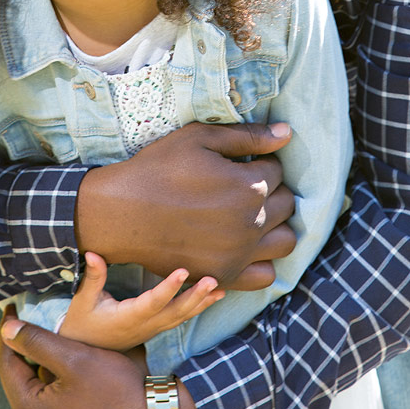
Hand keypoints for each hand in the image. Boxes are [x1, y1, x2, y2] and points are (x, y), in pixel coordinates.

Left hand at [0, 306, 202, 408]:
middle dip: (30, 361)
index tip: (10, 312)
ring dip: (48, 385)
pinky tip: (81, 394)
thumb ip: (36, 342)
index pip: (7, 366)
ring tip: (64, 362)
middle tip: (40, 333)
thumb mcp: (75, 357)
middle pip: (24, 390)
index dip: (9, 335)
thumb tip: (7, 330)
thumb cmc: (118, 388)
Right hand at [60, 252, 223, 349]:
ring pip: (181, 317)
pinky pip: (179, 318)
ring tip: (221, 290)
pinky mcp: (155, 328)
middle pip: (174, 312)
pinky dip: (196, 309)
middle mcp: (144, 326)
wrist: (84, 350)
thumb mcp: (83, 301)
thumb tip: (92, 253)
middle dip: (195, 297)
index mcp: (128, 318)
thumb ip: (93, 277)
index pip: (152, 302)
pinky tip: (210, 298)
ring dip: (201, 303)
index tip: (183, 271)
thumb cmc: (83, 323)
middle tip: (213, 281)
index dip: (168, 288)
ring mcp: (152, 329)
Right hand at [75, 121, 296, 288]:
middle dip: (270, 190)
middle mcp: (252, 223)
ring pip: (285, 240)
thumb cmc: (159, 168)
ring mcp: (240, 254)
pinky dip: (262, 260)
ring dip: (275, 225)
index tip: (237, 164)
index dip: (258, 162)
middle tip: (240, 186)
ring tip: (250, 215)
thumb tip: (288, 133)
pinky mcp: (225, 276)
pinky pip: (266, 275)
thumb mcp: (200, 138)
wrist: (121, 212)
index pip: (277, 170)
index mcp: (250, 186)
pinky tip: (244, 244)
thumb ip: (248, 136)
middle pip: (286, 203)